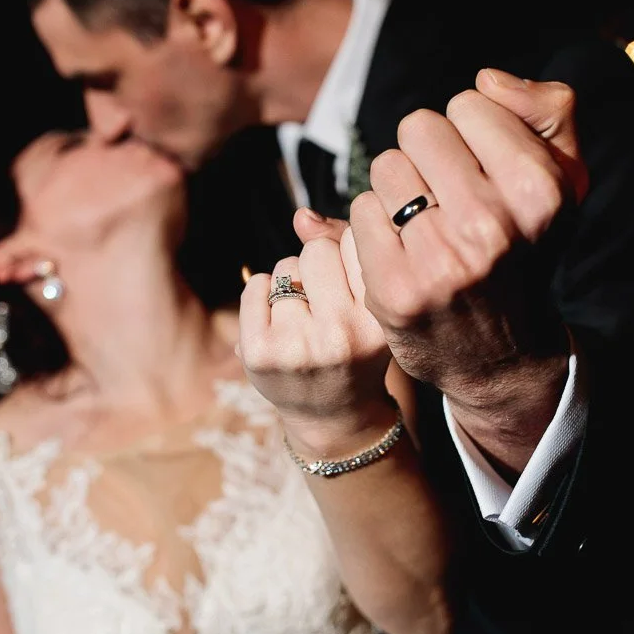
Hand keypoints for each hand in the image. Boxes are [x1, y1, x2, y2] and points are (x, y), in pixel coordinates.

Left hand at [237, 218, 393, 446]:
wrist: (333, 417)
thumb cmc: (356, 346)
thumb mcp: (370, 305)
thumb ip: (345, 251)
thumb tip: (301, 216)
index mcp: (378, 322)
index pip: (358, 243)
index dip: (353, 252)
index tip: (354, 274)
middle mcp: (341, 336)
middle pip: (318, 250)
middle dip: (319, 267)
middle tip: (327, 303)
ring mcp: (297, 347)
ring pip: (286, 266)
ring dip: (292, 283)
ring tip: (306, 319)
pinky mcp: (259, 353)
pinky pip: (255, 285)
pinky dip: (262, 296)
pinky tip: (279, 323)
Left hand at [346, 69, 584, 427]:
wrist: (501, 356)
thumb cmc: (525, 248)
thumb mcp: (563, 179)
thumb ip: (545, 109)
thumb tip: (485, 80)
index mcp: (538, 190)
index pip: (467, 103)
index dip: (471, 133)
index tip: (485, 173)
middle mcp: (491, 226)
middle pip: (418, 128)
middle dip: (428, 157)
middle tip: (450, 202)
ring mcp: (439, 261)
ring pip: (384, 168)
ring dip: (397, 191)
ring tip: (426, 228)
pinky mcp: (394, 290)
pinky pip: (359, 212)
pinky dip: (374, 228)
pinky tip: (403, 256)